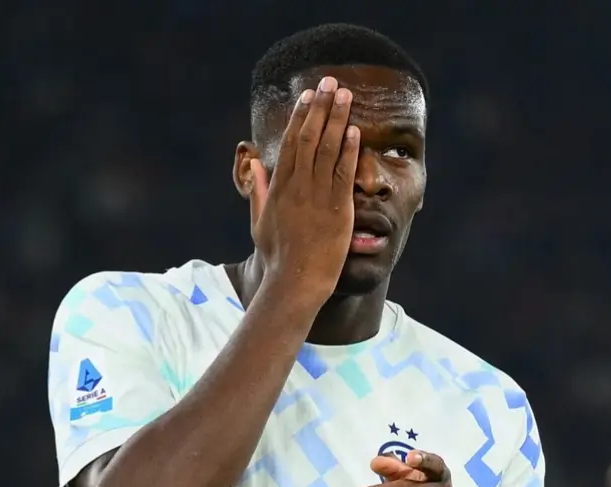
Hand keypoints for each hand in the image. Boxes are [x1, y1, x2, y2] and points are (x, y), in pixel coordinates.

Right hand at [250, 76, 359, 300]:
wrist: (296, 280)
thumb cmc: (279, 257)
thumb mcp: (260, 222)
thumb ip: (258, 191)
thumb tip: (254, 166)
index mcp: (279, 187)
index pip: (291, 142)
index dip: (301, 116)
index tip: (308, 96)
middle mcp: (298, 185)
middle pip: (310, 136)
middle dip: (321, 106)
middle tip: (331, 82)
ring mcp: (318, 195)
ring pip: (328, 148)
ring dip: (338, 118)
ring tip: (346, 94)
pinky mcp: (337, 208)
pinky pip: (344, 172)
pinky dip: (350, 150)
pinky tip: (355, 130)